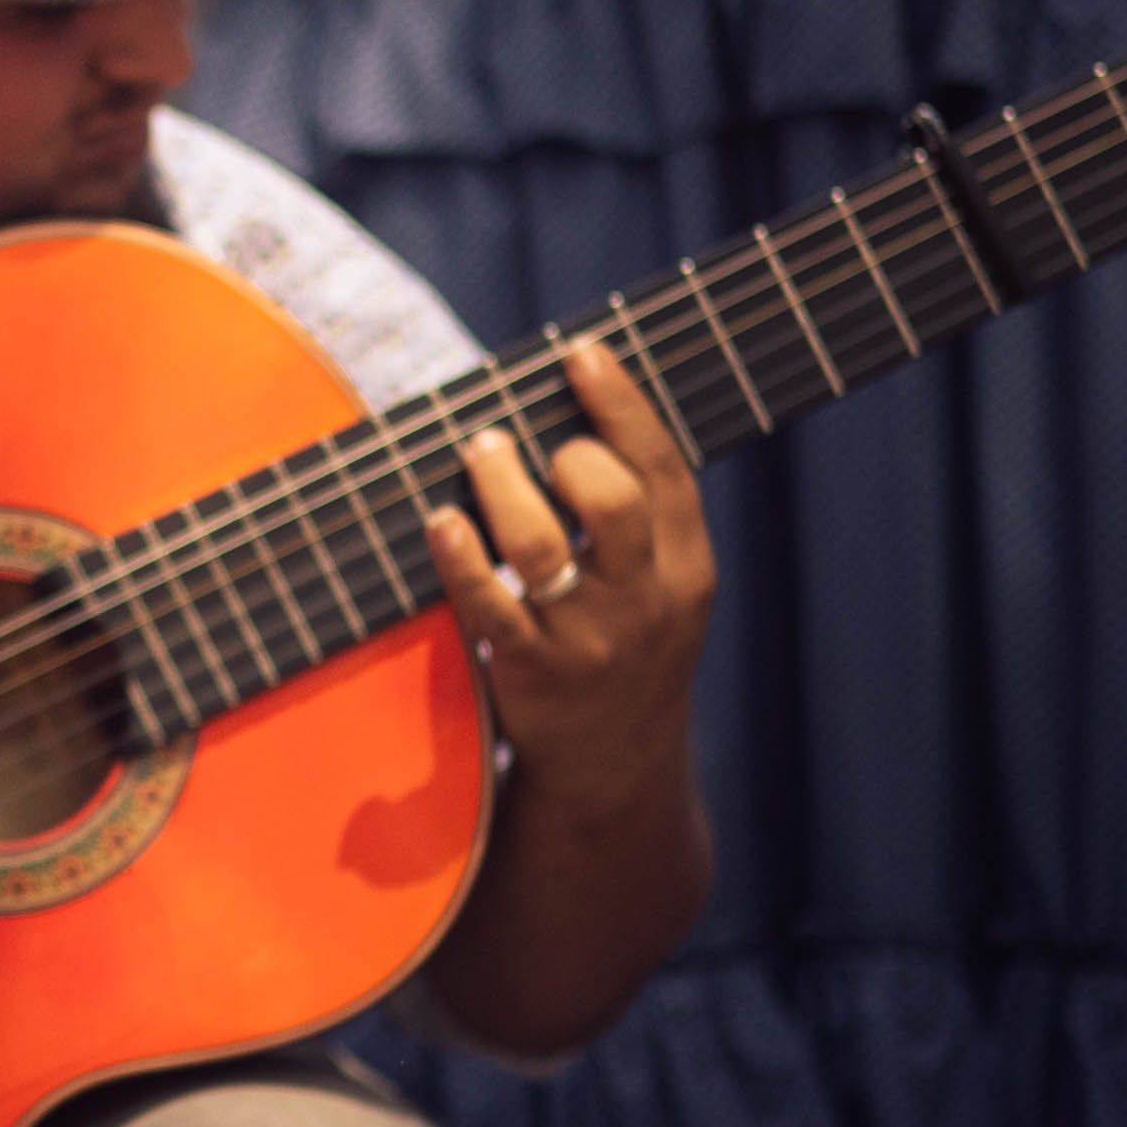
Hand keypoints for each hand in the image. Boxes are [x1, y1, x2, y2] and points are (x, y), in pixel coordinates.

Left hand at [421, 338, 711, 789]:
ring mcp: (588, 641)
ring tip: (478, 453)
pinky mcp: (532, 674)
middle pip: (611, 502)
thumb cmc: (623, 649)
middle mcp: (645, 603)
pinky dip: (460, 556)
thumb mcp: (659, 588)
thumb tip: (569, 415)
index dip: (622, 405)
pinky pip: (489, 604)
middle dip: (562, 452)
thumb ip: (636, 518)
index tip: (582, 355)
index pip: (663, 471)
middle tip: (513, 434)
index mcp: (686, 570)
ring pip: (541, 546)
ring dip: (500, 487)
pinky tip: (440, 522)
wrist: (614, 771)